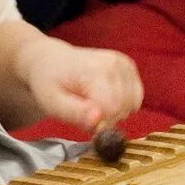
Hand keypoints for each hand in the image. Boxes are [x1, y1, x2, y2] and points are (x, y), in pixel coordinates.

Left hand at [22, 38, 141, 135]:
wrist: (49, 60)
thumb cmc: (49, 82)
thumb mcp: (52, 103)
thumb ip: (75, 114)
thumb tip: (98, 121)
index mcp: (94, 70)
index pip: (113, 109)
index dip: (101, 123)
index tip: (84, 122)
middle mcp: (114, 63)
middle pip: (124, 108)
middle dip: (107, 119)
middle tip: (85, 112)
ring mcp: (124, 63)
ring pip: (132, 105)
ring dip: (115, 112)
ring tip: (92, 104)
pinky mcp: (129, 67)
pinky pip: (135, 98)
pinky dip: (122, 104)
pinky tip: (104, 98)